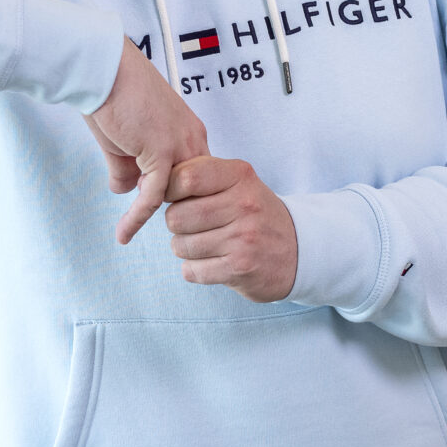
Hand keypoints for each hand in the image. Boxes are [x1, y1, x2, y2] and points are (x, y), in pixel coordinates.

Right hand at [85, 40, 208, 244]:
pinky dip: (137, 217)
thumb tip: (124, 190)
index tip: (164, 211)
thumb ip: (127, 167)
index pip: (195, 176)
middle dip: (175, 208)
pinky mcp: (161, 152)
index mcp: (188, 131)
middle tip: (154, 224)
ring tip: (130, 228)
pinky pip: (153, 195)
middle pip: (193, 189)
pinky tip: (124, 232)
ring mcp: (179, 146)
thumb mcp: (122, 139)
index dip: (180, 195)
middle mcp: (191, 138)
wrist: (103, 69)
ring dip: (154, 214)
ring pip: (175, 196)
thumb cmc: (111, 93)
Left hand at [163, 156, 297, 302]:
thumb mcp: (237, 182)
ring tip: (208, 244)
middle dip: (178, 224)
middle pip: (175, 216)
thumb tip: (146, 182)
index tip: (178, 197)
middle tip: (197, 226)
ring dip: (186, 248)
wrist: (299, 250)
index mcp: (240, 176)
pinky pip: (191, 271)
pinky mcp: (240, 268)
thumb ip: (199, 175)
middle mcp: (243, 204)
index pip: (183, 177)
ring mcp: (243, 238)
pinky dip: (196, 270)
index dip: (170, 190)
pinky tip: (215, 262)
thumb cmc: (255, 213)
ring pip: (180, 245)